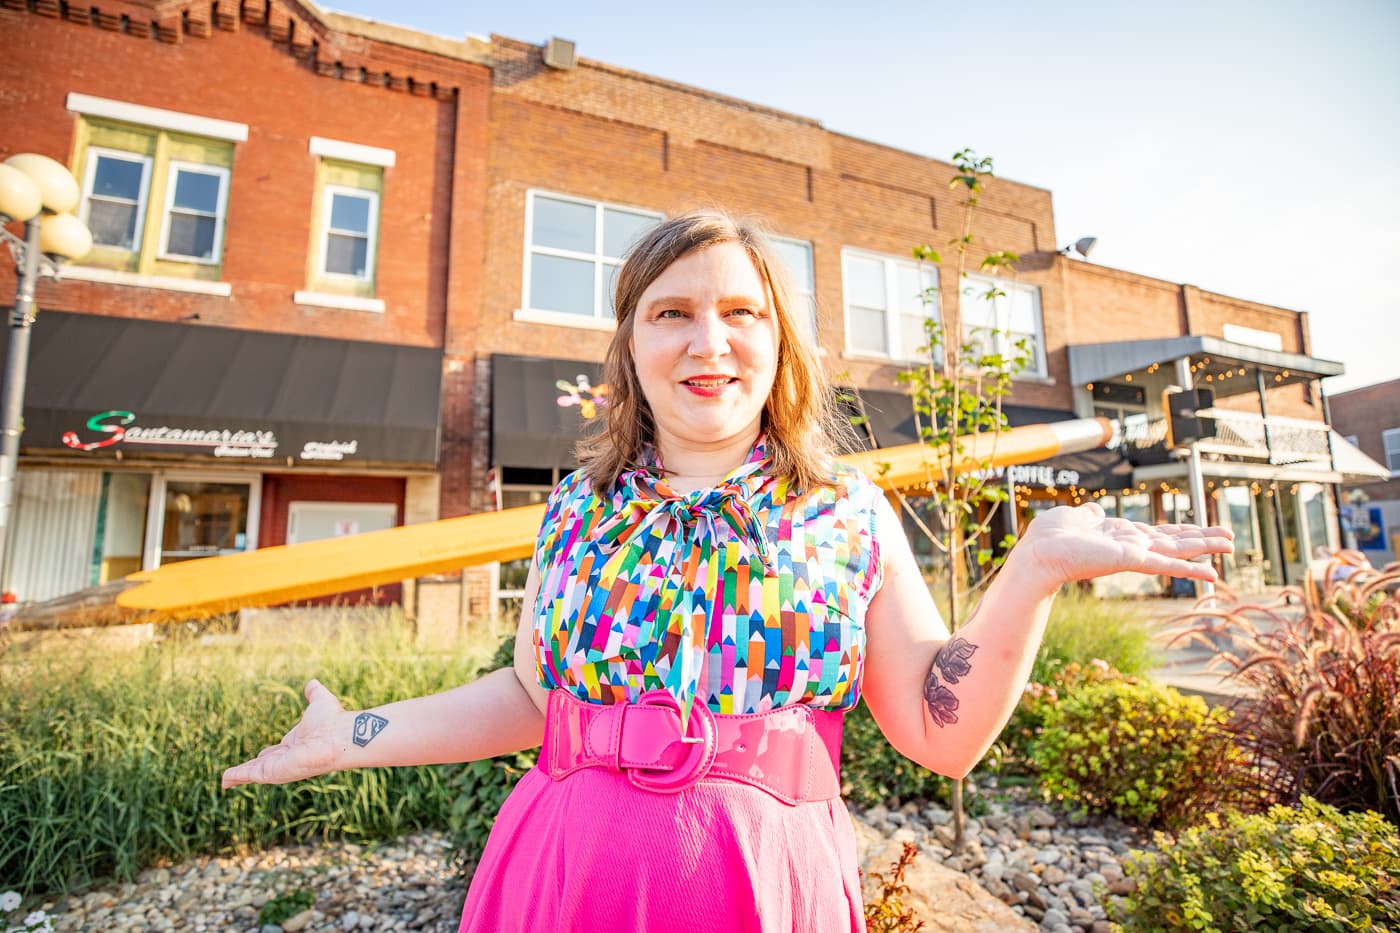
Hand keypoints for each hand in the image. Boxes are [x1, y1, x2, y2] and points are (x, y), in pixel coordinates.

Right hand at [222, 679, 345, 787]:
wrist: (339, 735)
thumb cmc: (332, 720)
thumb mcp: (319, 701)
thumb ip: (314, 693)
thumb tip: (312, 683)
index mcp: (297, 743)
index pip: (278, 752)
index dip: (268, 754)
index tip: (260, 755)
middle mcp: (289, 758)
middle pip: (264, 765)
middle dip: (251, 769)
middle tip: (236, 774)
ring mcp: (281, 767)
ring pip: (255, 772)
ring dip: (240, 776)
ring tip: (224, 781)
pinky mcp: (274, 772)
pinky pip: (251, 775)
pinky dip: (236, 777)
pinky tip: (224, 781)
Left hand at [1013, 502, 1233, 592]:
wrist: (1039, 552)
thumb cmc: (1050, 537)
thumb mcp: (1075, 518)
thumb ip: (1088, 516)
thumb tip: (1095, 512)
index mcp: (1120, 536)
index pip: (1157, 533)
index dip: (1180, 532)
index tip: (1200, 531)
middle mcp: (1131, 546)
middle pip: (1174, 541)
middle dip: (1202, 538)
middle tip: (1230, 538)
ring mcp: (1134, 555)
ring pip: (1177, 551)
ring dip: (1205, 547)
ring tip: (1231, 545)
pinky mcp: (1132, 561)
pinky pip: (1166, 566)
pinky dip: (1190, 571)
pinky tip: (1212, 576)